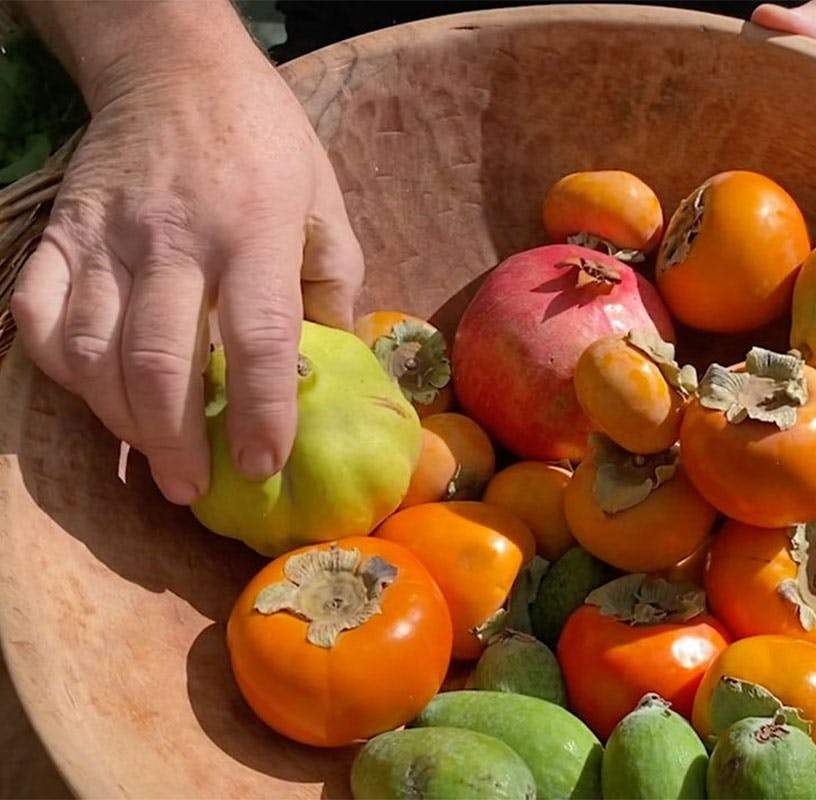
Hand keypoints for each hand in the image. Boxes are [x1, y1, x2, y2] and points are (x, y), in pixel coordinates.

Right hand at [11, 16, 363, 504]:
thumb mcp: (325, 201)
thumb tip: (333, 362)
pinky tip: (93, 394)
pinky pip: (40, 316)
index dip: (262, 411)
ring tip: (152, 458)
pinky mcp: (60, 233)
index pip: (258, 338)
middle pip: (161, 362)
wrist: (175, 63)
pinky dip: (60, 368)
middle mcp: (173, 239)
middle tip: (194, 487)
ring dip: (120, 420)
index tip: (264, 466)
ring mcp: (106, 236)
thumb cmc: (266, 140)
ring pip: (94, 351)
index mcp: (252, 232)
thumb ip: (333, 282)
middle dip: (177, 441)